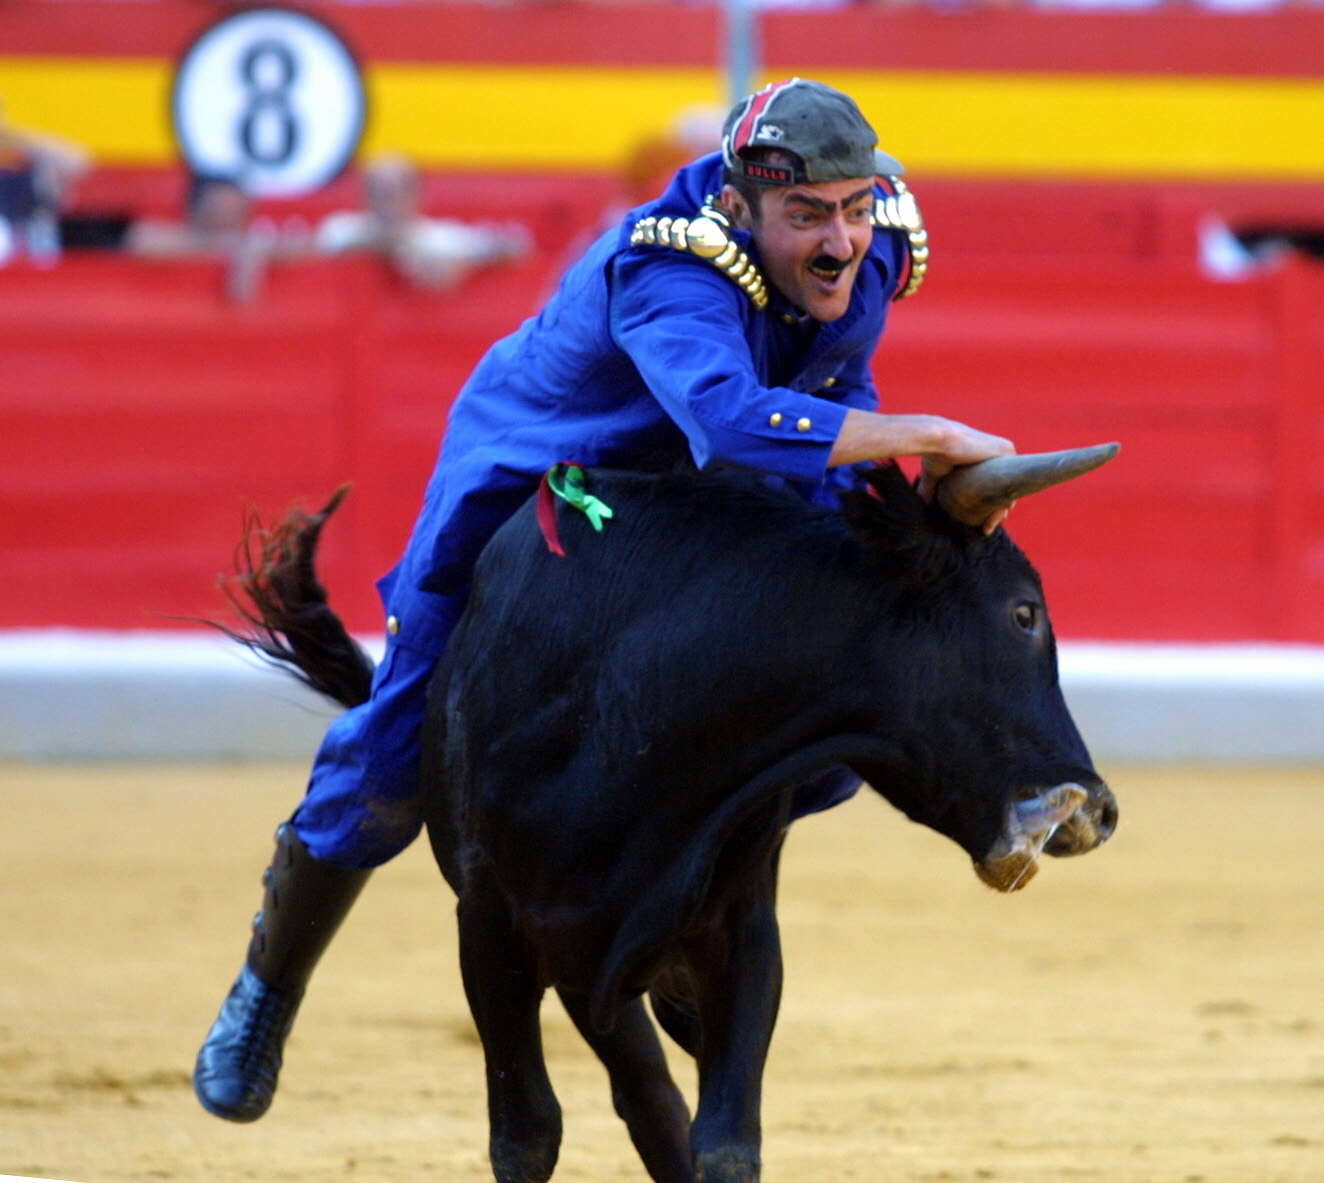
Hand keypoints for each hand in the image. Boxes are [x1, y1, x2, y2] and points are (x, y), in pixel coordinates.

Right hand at [915, 420, 1016, 534]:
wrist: (937, 440)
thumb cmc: (933, 455)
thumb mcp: (934, 476)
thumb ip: (930, 489)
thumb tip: (922, 504)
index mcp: (981, 458)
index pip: (992, 486)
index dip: (989, 507)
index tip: (983, 526)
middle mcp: (995, 453)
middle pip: (1004, 488)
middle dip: (997, 512)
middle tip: (987, 529)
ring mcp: (1003, 451)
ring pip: (1010, 486)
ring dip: (1003, 508)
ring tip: (990, 526)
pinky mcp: (1006, 449)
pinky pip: (1013, 480)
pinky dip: (1009, 498)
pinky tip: (1000, 515)